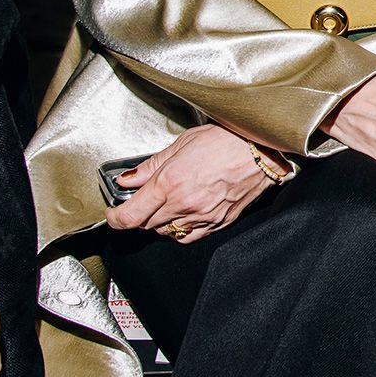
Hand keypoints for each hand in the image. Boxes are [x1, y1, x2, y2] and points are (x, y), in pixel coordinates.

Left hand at [105, 125, 273, 243]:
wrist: (262, 149)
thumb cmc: (228, 140)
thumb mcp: (182, 144)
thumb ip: (152, 165)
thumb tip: (129, 179)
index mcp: (170, 183)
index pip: (129, 216)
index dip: (115, 217)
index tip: (113, 211)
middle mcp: (184, 204)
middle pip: (145, 224)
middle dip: (139, 213)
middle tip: (144, 198)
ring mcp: (202, 216)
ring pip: (166, 232)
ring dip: (160, 221)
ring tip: (168, 201)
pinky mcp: (217, 223)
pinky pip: (189, 236)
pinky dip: (180, 229)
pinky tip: (184, 213)